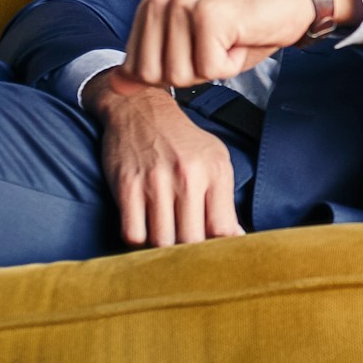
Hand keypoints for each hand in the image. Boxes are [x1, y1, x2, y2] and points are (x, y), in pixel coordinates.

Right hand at [86, 68, 243, 246]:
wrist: (140, 109)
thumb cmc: (182, 140)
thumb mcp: (215, 160)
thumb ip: (225, 200)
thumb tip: (236, 238)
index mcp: (213, 172)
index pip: (222, 229)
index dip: (219, 250)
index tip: (214, 254)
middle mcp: (186, 177)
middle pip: (191, 241)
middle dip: (190, 252)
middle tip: (186, 248)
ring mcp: (154, 182)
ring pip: (161, 241)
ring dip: (163, 248)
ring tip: (167, 237)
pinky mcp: (126, 186)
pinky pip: (132, 233)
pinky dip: (138, 239)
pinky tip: (145, 228)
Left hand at [120, 0, 362, 89]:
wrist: (289, 2)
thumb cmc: (243, 29)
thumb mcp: (190, 49)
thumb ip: (152, 64)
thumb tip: (115, 85)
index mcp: (150, 7)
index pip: (137, 70)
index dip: (174, 74)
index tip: (200, 50)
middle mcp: (161, 1)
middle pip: (157, 77)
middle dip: (192, 75)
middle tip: (217, 49)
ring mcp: (183, 6)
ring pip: (182, 75)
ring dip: (214, 69)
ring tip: (229, 42)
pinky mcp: (209, 16)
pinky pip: (211, 70)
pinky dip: (232, 65)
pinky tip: (241, 39)